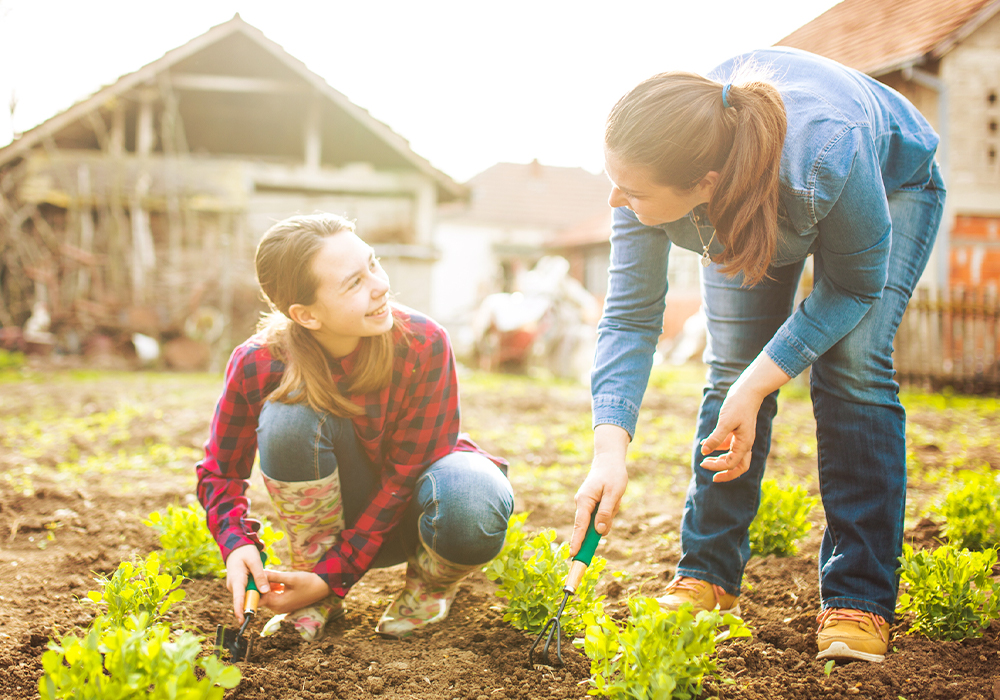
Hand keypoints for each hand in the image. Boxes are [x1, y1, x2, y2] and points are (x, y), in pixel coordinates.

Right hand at [225, 544, 269, 624]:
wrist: (237, 548)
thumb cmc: (245, 552)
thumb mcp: (255, 561)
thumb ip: (260, 576)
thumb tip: (265, 592)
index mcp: (236, 580)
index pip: (238, 598)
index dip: (240, 610)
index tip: (242, 620)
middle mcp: (234, 586)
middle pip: (247, 598)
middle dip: (260, 598)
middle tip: (274, 589)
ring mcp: (236, 587)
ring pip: (250, 595)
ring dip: (260, 592)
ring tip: (273, 584)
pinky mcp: (240, 586)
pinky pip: (250, 591)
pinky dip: (258, 588)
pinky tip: (267, 583)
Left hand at [259, 570, 330, 613]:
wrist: (323, 587)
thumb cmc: (308, 582)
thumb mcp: (290, 578)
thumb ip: (274, 576)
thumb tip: (260, 573)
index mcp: (278, 603)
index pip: (258, 599)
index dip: (252, 590)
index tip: (249, 579)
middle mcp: (278, 608)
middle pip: (262, 598)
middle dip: (258, 586)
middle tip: (255, 573)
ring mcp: (282, 607)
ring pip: (267, 596)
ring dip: (265, 586)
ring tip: (264, 574)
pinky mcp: (285, 603)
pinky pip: (274, 596)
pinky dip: (272, 588)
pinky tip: (274, 579)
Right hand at [570, 424, 629, 555]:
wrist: (609, 460)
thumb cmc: (612, 475)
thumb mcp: (613, 493)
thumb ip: (606, 512)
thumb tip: (599, 531)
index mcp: (584, 500)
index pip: (580, 525)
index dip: (577, 541)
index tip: (573, 554)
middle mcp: (582, 503)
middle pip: (589, 526)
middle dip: (603, 523)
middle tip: (613, 503)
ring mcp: (586, 504)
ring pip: (598, 521)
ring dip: (609, 514)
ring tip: (615, 497)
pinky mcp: (591, 505)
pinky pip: (601, 516)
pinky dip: (609, 511)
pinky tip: (613, 498)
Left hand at [700, 356, 790, 482]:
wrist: (747, 390)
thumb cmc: (738, 404)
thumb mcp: (725, 421)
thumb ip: (716, 438)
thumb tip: (704, 452)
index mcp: (744, 443)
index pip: (731, 463)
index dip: (717, 467)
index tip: (703, 463)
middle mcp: (745, 443)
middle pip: (739, 467)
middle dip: (725, 472)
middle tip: (708, 472)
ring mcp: (742, 438)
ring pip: (734, 457)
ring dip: (720, 461)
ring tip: (705, 460)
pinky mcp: (737, 431)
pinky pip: (729, 445)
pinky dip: (718, 447)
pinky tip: (705, 444)